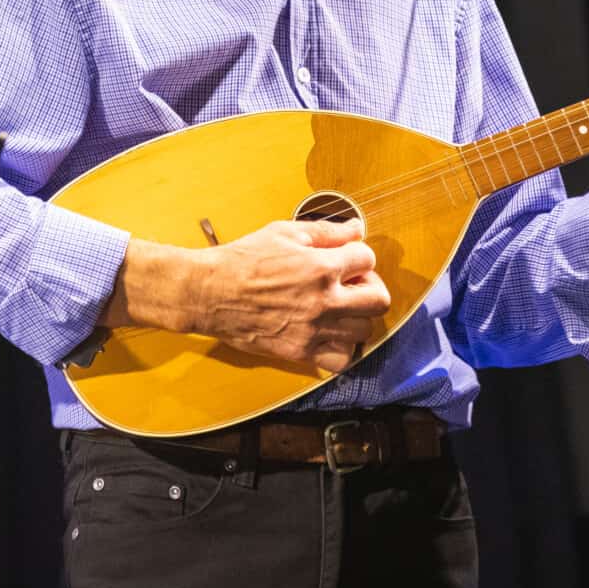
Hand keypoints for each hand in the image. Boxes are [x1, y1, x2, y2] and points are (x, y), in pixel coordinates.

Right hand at [188, 219, 391, 372]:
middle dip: (370, 287)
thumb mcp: (284, 232)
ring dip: (358, 318)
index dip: (359, 256)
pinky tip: (330, 334)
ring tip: (340, 309)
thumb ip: (326, 231)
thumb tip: (356, 228)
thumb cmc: (243, 259)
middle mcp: (323, 301)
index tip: (347, 260)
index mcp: (321, 266)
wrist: (209, 293)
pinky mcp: (300, 352)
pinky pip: (342, 359)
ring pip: (365, 331)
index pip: (368, 259)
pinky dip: (343, 348)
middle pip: (378, 300)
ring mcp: (314, 330)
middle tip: (352, 285)